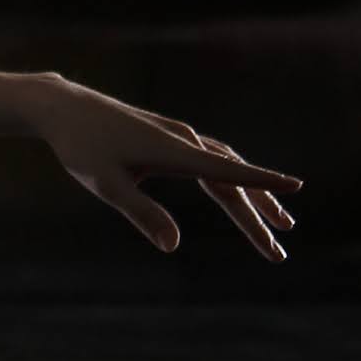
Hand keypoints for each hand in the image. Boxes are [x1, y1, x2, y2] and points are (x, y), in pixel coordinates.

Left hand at [32, 75, 300, 263]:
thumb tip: (174, 247)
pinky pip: (212, 158)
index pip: (229, 173)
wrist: (61, 106)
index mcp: (176, 153)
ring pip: (227, 167)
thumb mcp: (106, 185)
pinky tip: (234, 192)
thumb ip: (141, 214)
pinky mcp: (167, 136)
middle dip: (258, 217)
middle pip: (232, 181)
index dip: (264, 182)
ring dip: (253, 195)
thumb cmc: (81, 147)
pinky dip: (233, 176)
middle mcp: (184, 141)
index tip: (298, 186)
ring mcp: (177, 136)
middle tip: (280, 254)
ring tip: (281, 221)